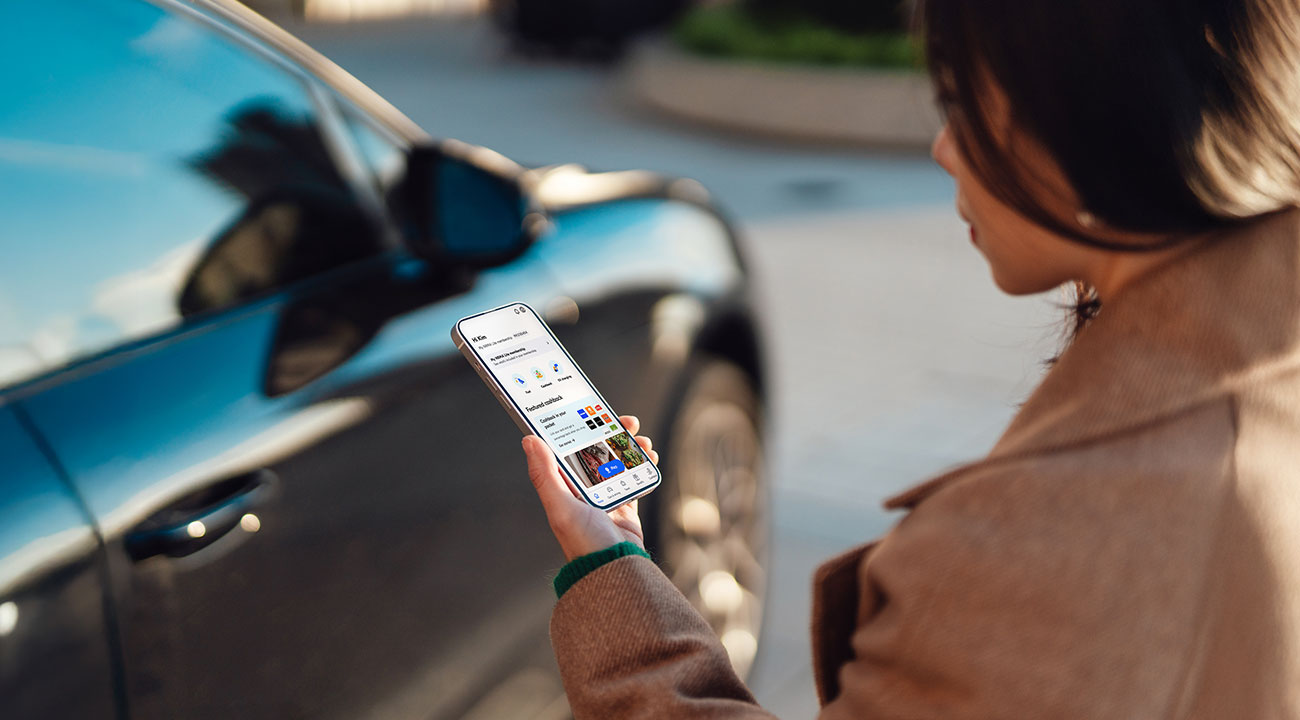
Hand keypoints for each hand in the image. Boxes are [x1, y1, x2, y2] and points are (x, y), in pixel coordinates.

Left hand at [522, 415, 659, 560]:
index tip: (592, 411)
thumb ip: (545, 474)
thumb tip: (529, 440)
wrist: (615, 570)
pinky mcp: (625, 506)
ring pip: (618, 461)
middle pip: (598, 451)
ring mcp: (605, 497)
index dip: (579, 428)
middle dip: (612, 433)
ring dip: (630, 447)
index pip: (569, 449)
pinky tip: (649, 457)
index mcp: (564, 488)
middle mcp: (583, 490)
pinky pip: (634, 478)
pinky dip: (642, 466)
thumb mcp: (561, 506)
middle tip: (626, 421)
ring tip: (642, 440)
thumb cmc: (585, 543)